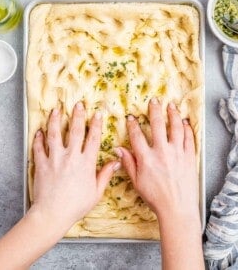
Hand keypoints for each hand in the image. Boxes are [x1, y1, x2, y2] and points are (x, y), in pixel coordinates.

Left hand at [30, 102, 120, 230]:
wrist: (53, 214)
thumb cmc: (76, 205)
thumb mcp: (96, 192)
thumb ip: (106, 174)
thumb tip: (117, 162)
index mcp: (86, 162)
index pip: (93, 138)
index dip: (96, 124)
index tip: (97, 114)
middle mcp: (71, 156)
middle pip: (75, 131)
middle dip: (77, 115)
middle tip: (78, 104)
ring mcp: (55, 158)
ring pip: (54, 134)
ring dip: (55, 120)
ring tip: (56, 110)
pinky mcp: (42, 164)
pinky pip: (39, 148)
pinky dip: (38, 139)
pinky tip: (39, 131)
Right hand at [115, 97, 198, 220]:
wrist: (177, 208)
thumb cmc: (155, 197)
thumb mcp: (137, 182)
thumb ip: (128, 163)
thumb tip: (118, 149)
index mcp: (146, 158)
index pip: (137, 135)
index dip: (133, 125)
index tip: (131, 117)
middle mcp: (162, 151)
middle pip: (157, 125)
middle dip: (154, 110)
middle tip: (154, 101)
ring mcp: (177, 153)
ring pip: (175, 128)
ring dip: (173, 114)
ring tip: (171, 106)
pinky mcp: (189, 157)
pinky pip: (189, 138)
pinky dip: (187, 128)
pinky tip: (184, 122)